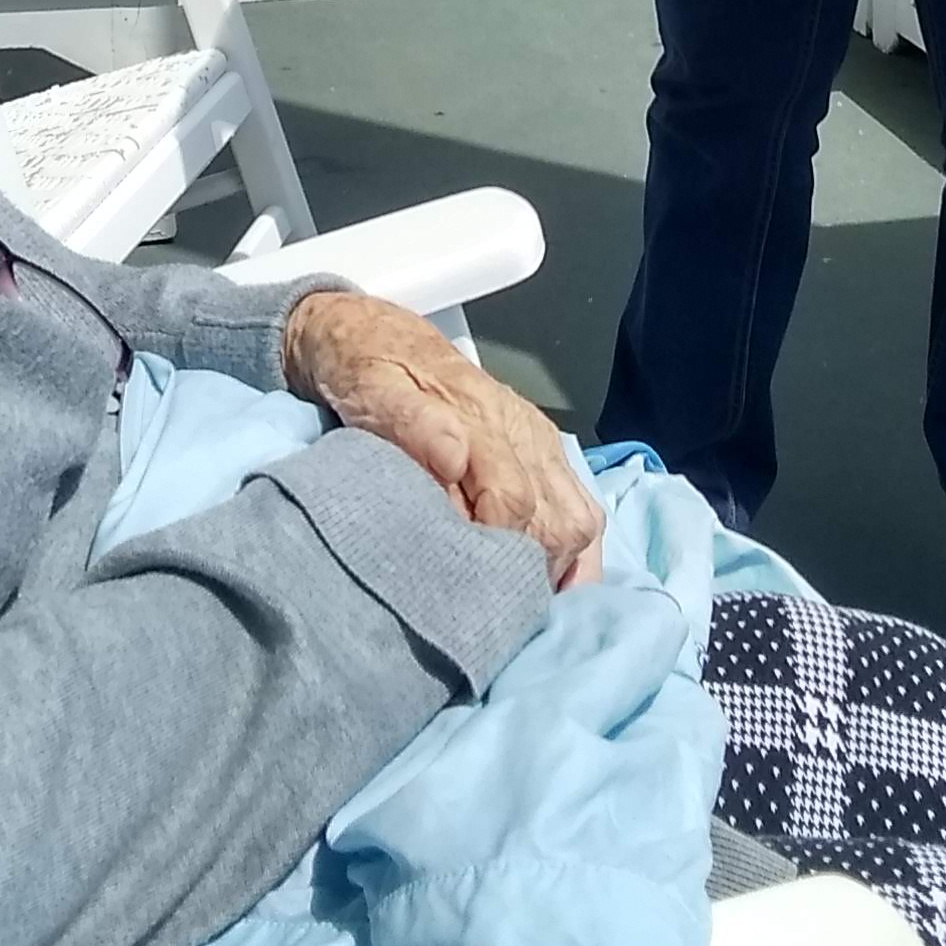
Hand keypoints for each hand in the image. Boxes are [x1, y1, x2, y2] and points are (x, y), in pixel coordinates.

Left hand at [283, 289, 604, 588]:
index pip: (513, 501)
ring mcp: (538, 441)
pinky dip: (570, 555)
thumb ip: (410, 423)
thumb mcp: (368, 387)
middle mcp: (523, 432)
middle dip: (533, 574)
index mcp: (481, 418)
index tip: (465, 590)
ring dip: (559, 568)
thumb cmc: (364, 367)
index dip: (495, 553)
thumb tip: (454, 457)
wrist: (372, 333)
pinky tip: (545, 583)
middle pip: (562, 522)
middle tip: (491, 611)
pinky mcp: (541, 451)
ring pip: (580, 520)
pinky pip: (579, 510)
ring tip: (517, 603)